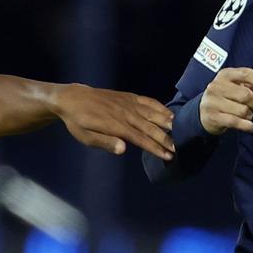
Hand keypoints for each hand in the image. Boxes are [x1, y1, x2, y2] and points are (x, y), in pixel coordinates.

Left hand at [54, 85, 173, 158]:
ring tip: (180, 131)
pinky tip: (169, 113)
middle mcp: (125, 113)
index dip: (155, 148)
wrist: (72, 98)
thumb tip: (123, 149)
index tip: (168, 155)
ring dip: (167, 122)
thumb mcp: (85, 137)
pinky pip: (148, 101)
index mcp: (115, 125)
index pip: (140, 138)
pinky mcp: (128, 96)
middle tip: (178, 148)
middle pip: (150, 127)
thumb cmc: (78, 122)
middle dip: (165, 138)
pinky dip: (160, 106)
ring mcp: (128, 103)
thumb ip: (105, 143)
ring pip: (152, 113)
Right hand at [200, 66, 252, 134]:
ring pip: (242, 110)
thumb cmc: (226, 98)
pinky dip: (246, 126)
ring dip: (249, 115)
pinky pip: (235, 122)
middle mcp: (216, 85)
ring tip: (245, 115)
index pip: (247, 74)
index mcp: (225, 74)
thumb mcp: (238, 88)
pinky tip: (250, 127)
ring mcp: (213, 101)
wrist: (204, 113)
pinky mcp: (212, 116)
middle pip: (246, 95)